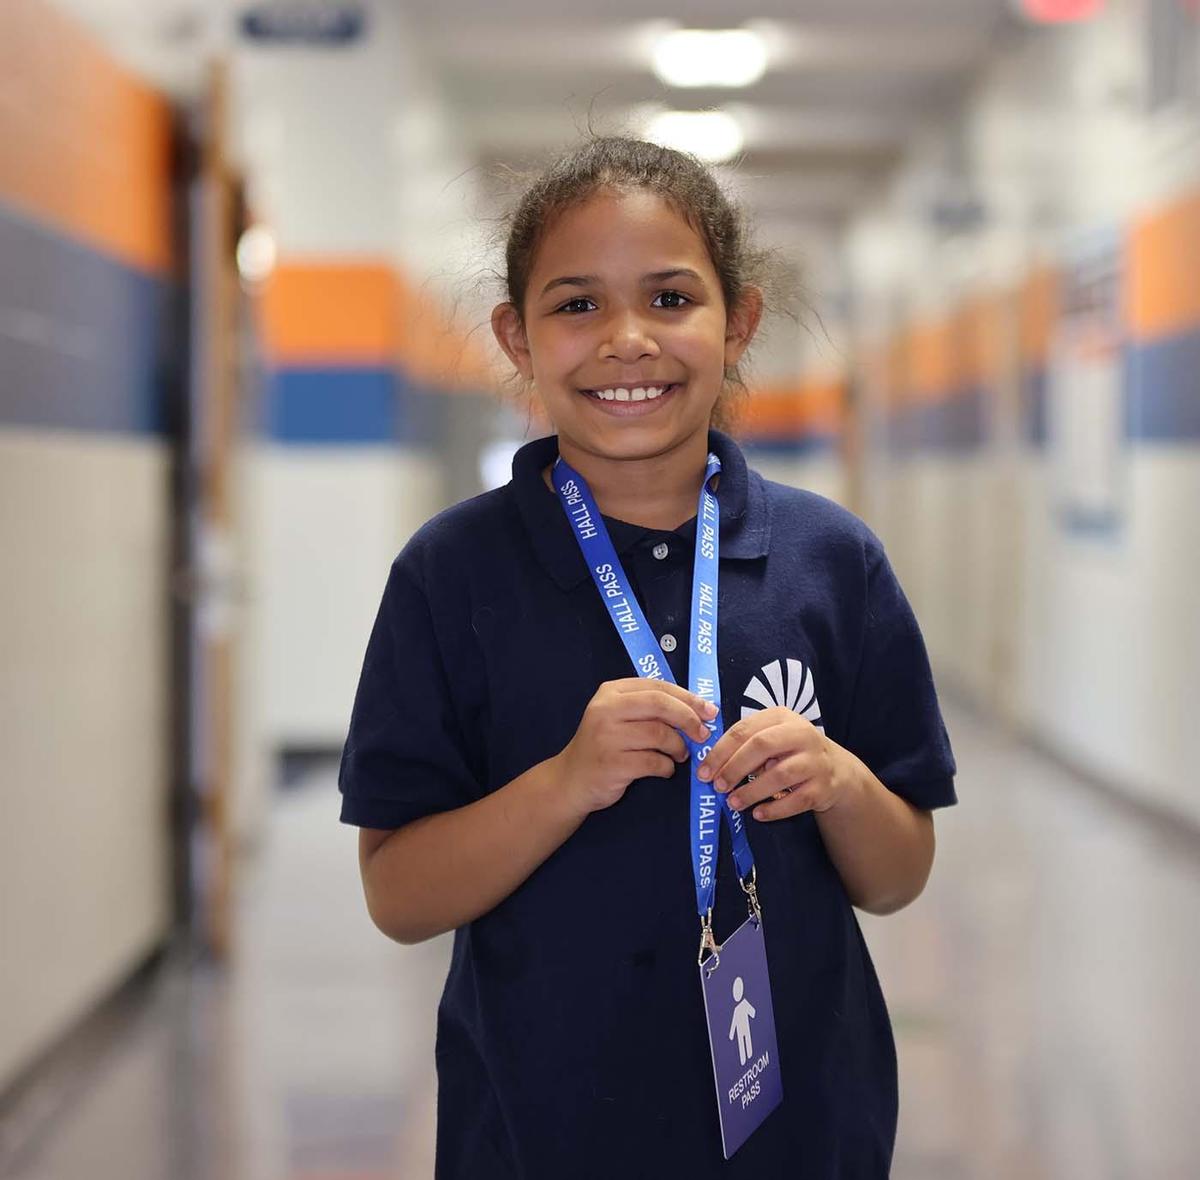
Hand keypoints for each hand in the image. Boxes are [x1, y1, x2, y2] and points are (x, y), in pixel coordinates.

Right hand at [556, 678, 718, 815]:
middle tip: (703, 734)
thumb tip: (698, 710)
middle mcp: (606, 710)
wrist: (571, 780)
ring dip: (678, 747)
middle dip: (689, 719)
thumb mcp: (619, 717)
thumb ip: (649, 708)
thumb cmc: (604, 746)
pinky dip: (667, 767)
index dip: (688, 698)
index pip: (658, 686)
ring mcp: (607, 737)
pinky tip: (664, 769)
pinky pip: (654, 762)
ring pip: (660, 735)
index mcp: (611, 692)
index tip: (709, 711)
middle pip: (660, 705)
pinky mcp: (612, 763)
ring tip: (679, 755)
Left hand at [698, 706, 846, 821]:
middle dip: (734, 767)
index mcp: (782, 717)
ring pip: (779, 774)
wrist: (837, 770)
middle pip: (761, 746)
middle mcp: (802, 734)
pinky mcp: (824, 787)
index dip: (720, 751)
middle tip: (717, 786)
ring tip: (733, 803)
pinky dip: (775, 809)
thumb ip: (746, 743)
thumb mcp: (773, 737)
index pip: (744, 730)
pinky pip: (796, 800)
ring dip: (752, 791)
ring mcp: (815, 761)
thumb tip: (711, 764)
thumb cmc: (792, 752)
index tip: (703, 771)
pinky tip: (758, 814)